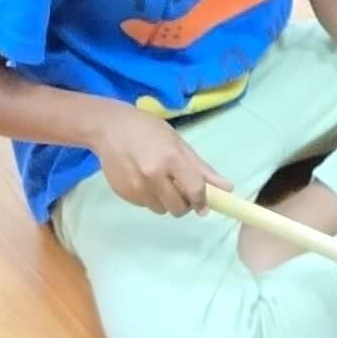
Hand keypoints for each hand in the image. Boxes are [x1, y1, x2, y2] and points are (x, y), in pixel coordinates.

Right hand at [94, 110, 228, 217]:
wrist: (109, 128)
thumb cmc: (148, 130)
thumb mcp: (178, 143)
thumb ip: (201, 168)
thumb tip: (227, 188)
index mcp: (171, 159)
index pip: (194, 191)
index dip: (202, 201)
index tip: (203, 204)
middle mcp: (153, 175)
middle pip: (178, 208)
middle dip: (184, 204)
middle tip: (180, 190)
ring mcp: (136, 187)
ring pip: (161, 210)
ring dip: (165, 202)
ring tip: (159, 182)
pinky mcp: (123, 193)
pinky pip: (145, 206)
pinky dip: (149, 198)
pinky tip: (143, 180)